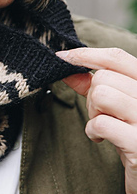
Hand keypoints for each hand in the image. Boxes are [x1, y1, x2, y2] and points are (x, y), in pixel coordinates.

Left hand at [56, 47, 136, 193]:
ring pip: (101, 95)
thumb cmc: (129, 135)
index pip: (117, 57)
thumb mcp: (114, 107)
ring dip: (93, 112)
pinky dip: (92, 131)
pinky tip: (101, 138)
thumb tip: (68, 71)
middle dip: (91, 97)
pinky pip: (101, 123)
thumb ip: (94, 87)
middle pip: (103, 78)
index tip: (63, 57)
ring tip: (102, 125)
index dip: (86, 54)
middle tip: (99, 113)